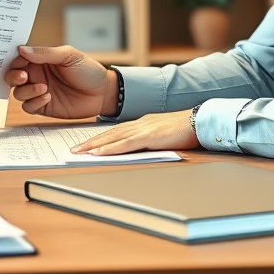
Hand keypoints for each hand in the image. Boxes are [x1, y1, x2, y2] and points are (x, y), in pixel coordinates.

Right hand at [4, 45, 115, 118]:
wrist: (102, 93)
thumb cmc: (88, 70)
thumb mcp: (68, 56)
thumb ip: (45, 53)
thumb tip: (22, 49)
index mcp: (40, 60)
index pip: (19, 59)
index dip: (15, 61)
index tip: (20, 62)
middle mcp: (37, 75)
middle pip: (12, 76)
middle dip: (13, 77)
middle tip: (23, 76)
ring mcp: (38, 91)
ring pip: (18, 92)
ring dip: (27, 90)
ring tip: (44, 87)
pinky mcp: (44, 106)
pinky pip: (28, 107)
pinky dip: (33, 102)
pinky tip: (48, 97)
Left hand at [70, 110, 199, 154]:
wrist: (200, 120)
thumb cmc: (186, 129)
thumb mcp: (163, 134)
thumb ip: (150, 139)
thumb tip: (139, 147)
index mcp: (142, 123)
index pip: (115, 131)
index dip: (99, 138)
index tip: (86, 144)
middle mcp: (139, 124)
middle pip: (109, 133)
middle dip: (90, 142)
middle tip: (74, 150)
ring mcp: (143, 129)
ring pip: (112, 138)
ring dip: (94, 145)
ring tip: (79, 152)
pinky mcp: (149, 137)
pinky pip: (125, 144)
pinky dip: (109, 149)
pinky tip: (98, 153)